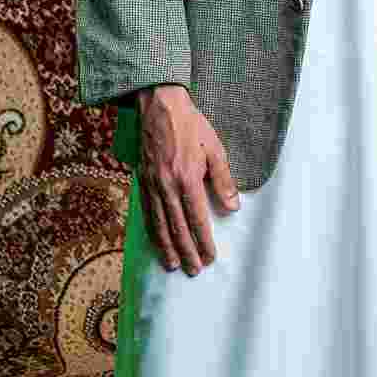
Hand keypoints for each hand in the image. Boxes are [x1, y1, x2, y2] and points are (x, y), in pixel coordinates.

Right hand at [138, 86, 239, 274]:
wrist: (160, 106)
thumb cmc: (192, 126)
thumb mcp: (215, 149)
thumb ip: (223, 180)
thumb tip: (233, 207)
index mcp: (187, 178)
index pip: (197, 218)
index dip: (204, 241)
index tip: (210, 257)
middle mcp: (166, 185)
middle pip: (177, 227)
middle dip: (187, 251)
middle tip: (195, 270)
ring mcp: (151, 184)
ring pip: (159, 224)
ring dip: (167, 247)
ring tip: (174, 266)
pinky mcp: (142, 181)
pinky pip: (147, 212)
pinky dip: (152, 231)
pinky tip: (157, 242)